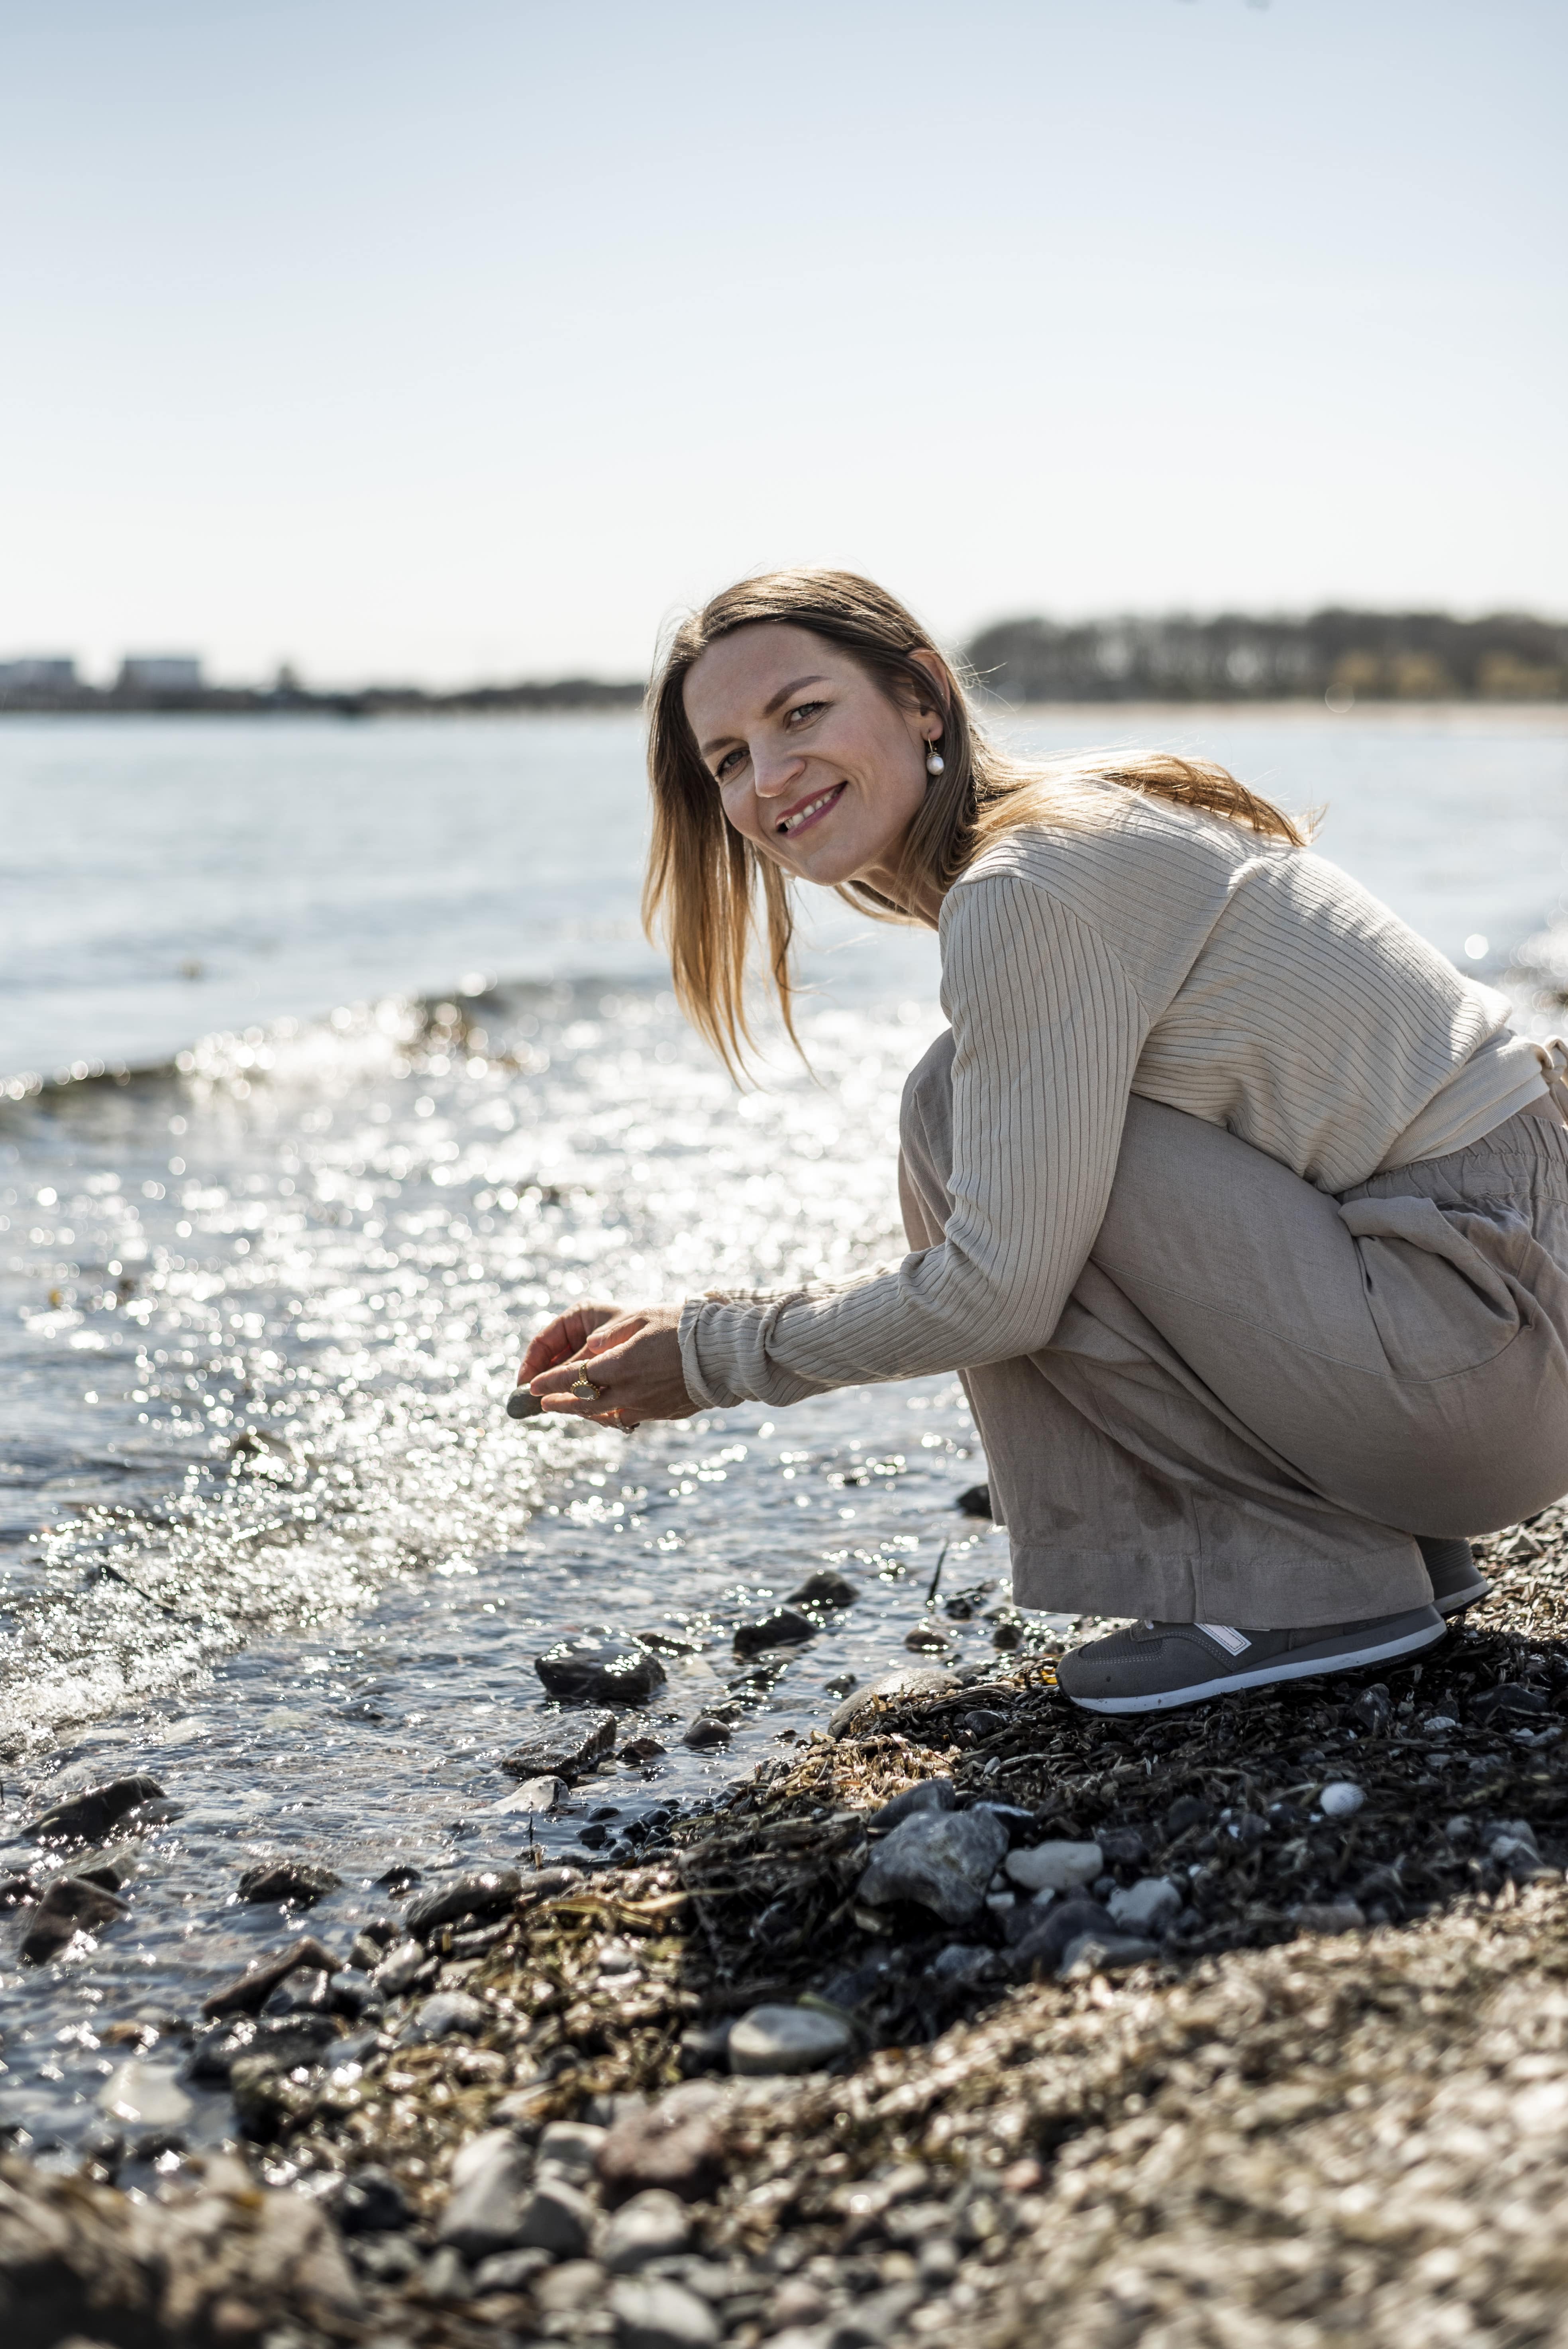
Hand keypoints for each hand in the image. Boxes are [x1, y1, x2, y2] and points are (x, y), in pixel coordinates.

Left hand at [519, 1300, 694, 1429]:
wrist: (724, 1353)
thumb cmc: (683, 1327)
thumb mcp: (643, 1318)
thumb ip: (611, 1333)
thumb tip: (588, 1344)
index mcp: (621, 1364)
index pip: (575, 1376)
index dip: (551, 1381)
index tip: (533, 1385)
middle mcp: (629, 1390)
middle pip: (584, 1402)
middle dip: (560, 1402)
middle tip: (543, 1402)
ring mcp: (645, 1406)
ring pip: (604, 1414)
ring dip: (582, 1411)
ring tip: (569, 1407)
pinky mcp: (661, 1414)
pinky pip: (629, 1417)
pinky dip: (612, 1413)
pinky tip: (607, 1408)